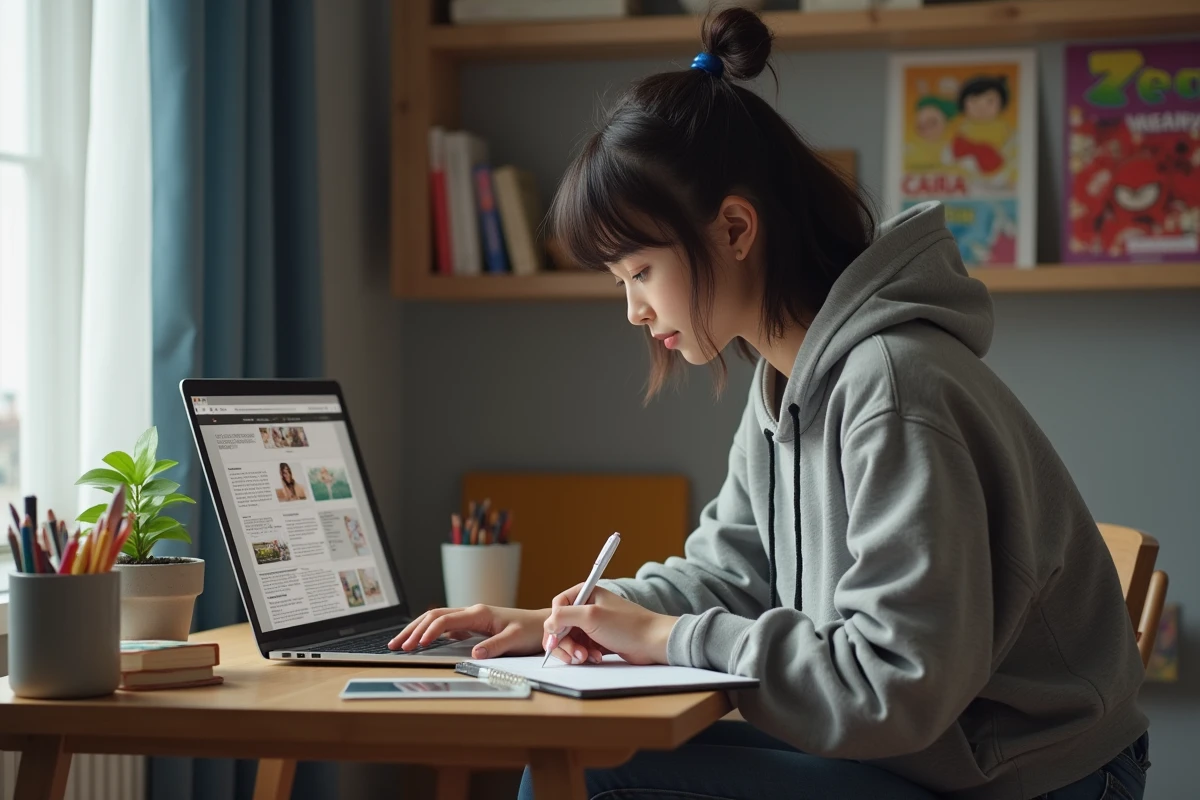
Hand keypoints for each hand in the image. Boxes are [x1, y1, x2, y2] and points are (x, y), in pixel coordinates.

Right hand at [389, 605, 548, 658]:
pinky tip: (421, 642)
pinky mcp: (473, 625)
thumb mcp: (516, 639)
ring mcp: (472, 618)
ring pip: (437, 619)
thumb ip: (495, 646)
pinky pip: (445, 626)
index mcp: (479, 613)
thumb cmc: (532, 631)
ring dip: (417, 630)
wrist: (545, 625)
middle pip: (434, 616)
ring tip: (400, 643)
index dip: (427, 632)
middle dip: (412, 630)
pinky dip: (429, 632)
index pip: (445, 620)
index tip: (415, 646)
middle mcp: (472, 613)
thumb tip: (474, 655)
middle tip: (395, 646)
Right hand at [544, 585, 677, 665]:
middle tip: (575, 656)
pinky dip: (585, 655)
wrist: (653, 642)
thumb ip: (564, 616)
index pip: (557, 607)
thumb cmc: (626, 625)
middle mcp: (587, 606)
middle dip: (566, 643)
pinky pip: (581, 648)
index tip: (554, 641)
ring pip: (570, 639)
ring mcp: (593, 623)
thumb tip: (548, 625)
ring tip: (588, 657)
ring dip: (575, 651)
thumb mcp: (591, 616)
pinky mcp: (598, 638)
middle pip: (561, 626)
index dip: (553, 625)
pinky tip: (597, 657)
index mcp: (585, 593)